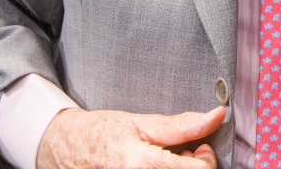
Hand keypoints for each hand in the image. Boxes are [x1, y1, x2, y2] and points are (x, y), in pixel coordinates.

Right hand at [37, 106, 224, 168]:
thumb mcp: (141, 122)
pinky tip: (154, 168)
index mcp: (141, 164)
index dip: (206, 159)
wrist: (64, 148)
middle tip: (184, 153)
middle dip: (193, 168)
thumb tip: (216, 116)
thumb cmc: (101, 132)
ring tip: (167, 161)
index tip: (199, 146)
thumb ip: (181, 125)